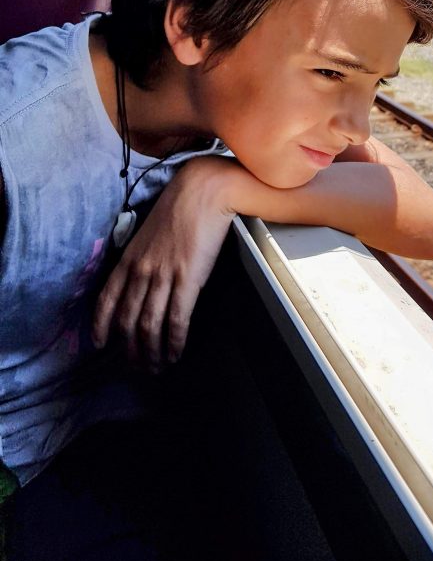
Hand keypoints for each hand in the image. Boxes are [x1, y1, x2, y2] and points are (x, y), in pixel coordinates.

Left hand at [92, 156, 238, 370]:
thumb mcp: (149, 233)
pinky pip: (176, 320)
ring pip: (149, 326)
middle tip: (137, 367)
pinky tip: (175, 353)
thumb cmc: (180, 209)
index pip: (106, 299)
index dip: (102, 325)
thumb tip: (143, 280)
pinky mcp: (187, 280)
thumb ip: (142, 258)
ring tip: (156, 367)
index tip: (100, 344)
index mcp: (129, 259)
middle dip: (130, 349)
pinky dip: (174, 342)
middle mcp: (140, 271)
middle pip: (127, 320)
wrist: (203, 192)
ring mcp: (163, 277)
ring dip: (151, 352)